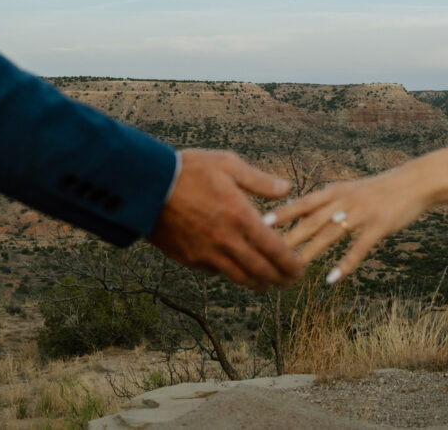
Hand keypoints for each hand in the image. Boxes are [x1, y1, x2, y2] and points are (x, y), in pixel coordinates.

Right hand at [148, 149, 302, 290]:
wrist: (146, 187)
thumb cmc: (188, 170)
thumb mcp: (228, 164)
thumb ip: (260, 181)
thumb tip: (286, 189)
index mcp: (240, 216)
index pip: (275, 249)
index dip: (291, 264)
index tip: (301, 269)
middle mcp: (226, 240)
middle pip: (261, 271)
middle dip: (280, 279)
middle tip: (290, 281)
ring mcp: (207, 253)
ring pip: (240, 278)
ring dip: (258, 284)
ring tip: (268, 284)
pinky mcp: (189, 259)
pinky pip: (217, 272)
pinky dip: (231, 274)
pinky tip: (237, 269)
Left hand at [271, 166, 433, 283]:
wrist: (415, 182)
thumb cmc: (380, 188)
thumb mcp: (350, 189)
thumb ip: (327, 201)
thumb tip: (301, 211)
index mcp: (335, 191)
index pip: (301, 203)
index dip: (281, 214)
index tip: (258, 224)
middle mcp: (343, 201)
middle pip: (310, 221)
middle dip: (287, 237)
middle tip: (265, 253)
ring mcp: (361, 214)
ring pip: (329, 235)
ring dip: (309, 252)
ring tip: (292, 268)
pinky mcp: (378, 227)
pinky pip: (357, 248)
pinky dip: (343, 264)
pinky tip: (330, 279)